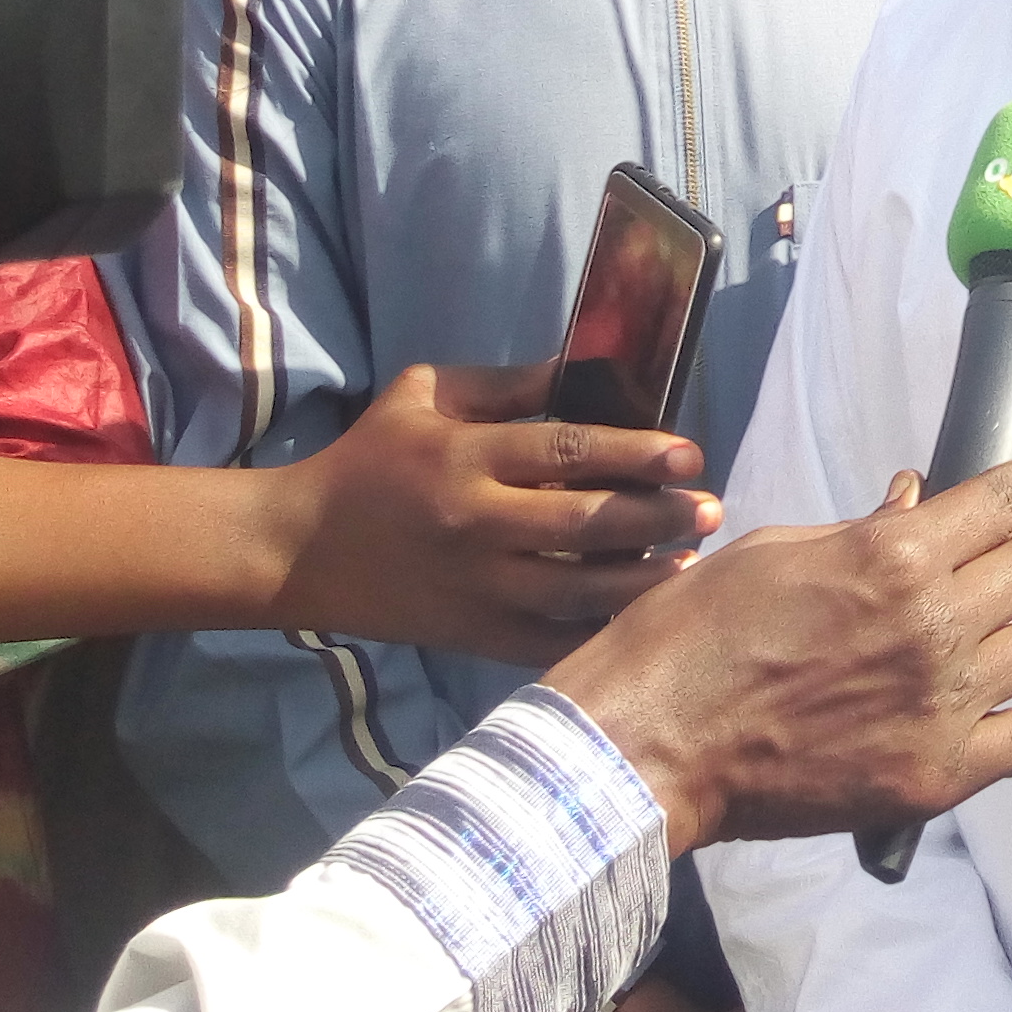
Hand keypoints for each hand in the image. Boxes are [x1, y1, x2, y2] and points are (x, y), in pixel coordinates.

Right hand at [260, 363, 717, 666]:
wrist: (300, 548)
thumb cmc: (371, 459)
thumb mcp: (425, 395)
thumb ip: (507, 384)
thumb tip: (589, 370)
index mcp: (464, 456)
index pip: (565, 451)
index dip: (634, 452)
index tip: (689, 454)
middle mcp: (473, 523)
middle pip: (582, 523)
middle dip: (656, 517)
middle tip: (710, 510)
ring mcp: (474, 587)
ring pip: (574, 592)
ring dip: (641, 580)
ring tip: (690, 564)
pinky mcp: (471, 634)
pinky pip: (547, 642)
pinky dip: (596, 632)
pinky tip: (639, 616)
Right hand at [547, 460, 1011, 851]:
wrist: (651, 747)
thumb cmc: (694, 636)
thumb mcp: (775, 550)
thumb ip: (862, 530)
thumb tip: (917, 500)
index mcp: (895, 555)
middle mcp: (935, 625)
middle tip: (1000, 564)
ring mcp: (942, 707)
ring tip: (976, 645)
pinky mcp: (935, 778)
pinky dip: (1005, 723)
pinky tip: (966, 714)